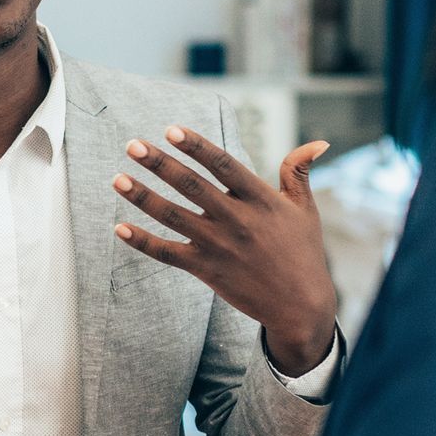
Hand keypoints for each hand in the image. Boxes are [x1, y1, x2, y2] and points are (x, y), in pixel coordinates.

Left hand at [113, 127, 338, 376]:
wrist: (300, 306)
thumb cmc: (302, 252)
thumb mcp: (305, 209)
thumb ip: (299, 173)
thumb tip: (317, 142)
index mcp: (260, 200)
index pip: (223, 165)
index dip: (196, 146)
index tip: (171, 130)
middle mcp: (236, 220)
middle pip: (191, 186)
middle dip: (160, 164)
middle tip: (133, 145)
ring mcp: (218, 246)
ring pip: (173, 217)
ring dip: (142, 197)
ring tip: (117, 178)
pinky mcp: (205, 270)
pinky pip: (168, 254)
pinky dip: (143, 242)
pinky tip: (120, 228)